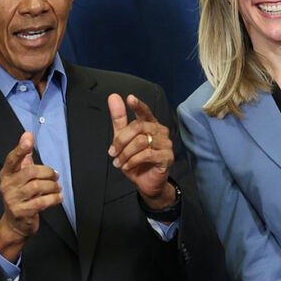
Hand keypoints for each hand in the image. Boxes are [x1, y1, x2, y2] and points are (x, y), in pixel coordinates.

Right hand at [0, 131, 62, 261]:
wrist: (15, 224)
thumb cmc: (21, 196)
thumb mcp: (20, 177)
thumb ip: (24, 158)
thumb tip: (27, 135)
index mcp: (6, 174)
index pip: (12, 159)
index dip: (21, 148)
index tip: (29, 137)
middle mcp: (7, 186)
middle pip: (30, 172)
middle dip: (47, 172)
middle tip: (55, 175)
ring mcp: (12, 200)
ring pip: (37, 187)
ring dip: (52, 186)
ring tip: (57, 187)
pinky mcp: (21, 212)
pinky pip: (41, 202)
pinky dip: (53, 198)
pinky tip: (58, 197)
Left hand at [107, 94, 175, 208]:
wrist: (146, 183)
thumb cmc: (136, 161)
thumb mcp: (123, 140)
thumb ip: (119, 120)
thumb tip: (113, 97)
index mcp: (150, 124)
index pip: (145, 112)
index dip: (138, 105)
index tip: (130, 98)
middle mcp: (160, 131)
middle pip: (138, 127)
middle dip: (121, 140)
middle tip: (112, 152)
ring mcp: (166, 144)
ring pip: (141, 141)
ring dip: (125, 153)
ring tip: (119, 162)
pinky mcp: (167, 157)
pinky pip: (147, 154)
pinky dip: (133, 161)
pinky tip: (128, 166)